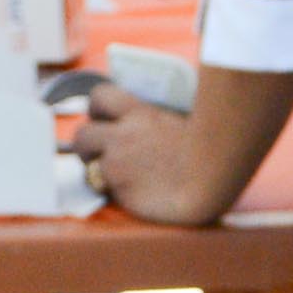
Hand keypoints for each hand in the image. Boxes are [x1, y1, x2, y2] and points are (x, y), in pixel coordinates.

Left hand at [64, 91, 224, 224]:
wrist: (211, 179)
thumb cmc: (208, 149)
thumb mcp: (180, 121)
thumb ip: (156, 124)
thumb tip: (151, 129)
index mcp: (140, 113)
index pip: (100, 97)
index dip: (96, 110)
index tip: (104, 121)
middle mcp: (122, 136)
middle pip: (82, 134)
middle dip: (87, 147)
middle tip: (101, 156)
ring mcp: (118, 164)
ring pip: (88, 167)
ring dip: (97, 172)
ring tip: (117, 180)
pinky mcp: (119, 190)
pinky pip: (106, 191)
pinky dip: (114, 194)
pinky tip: (134, 196)